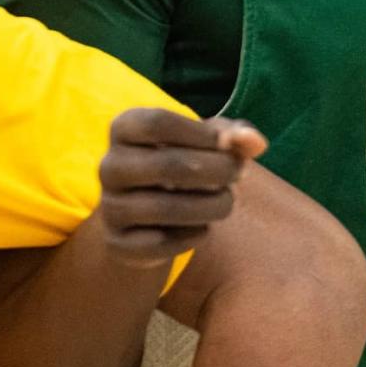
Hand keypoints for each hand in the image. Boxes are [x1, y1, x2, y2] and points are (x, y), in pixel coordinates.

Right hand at [98, 109, 263, 266]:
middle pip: (168, 165)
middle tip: (238, 175)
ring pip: (167, 208)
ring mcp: (110, 207)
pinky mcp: (118, 243)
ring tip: (226, 202)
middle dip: (216, 171)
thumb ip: (233, 136)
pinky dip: (194, 235)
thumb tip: (256, 142)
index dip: (202, 134)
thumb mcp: (206, 143)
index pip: (158, 122)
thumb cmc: (183, 167)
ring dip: (211, 206)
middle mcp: (109, 166)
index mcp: (124, 128)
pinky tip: (201, 228)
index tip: (227, 145)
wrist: (145, 220)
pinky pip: (163, 242)